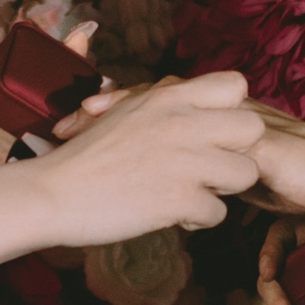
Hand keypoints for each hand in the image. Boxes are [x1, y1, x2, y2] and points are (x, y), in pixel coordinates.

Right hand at [24, 70, 262, 246]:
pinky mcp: (180, 199)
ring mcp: (185, 160)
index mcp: (169, 96)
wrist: (53, 192)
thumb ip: (163, 106)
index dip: (230, 110)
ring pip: (246, 174)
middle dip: (236, 151)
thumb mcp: (127, 112)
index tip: (210, 131)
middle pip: (252, 129)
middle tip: (208, 166)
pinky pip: (219, 213)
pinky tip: (172, 214)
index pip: (235, 84)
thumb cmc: (85, 156)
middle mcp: (184, 122)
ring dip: (221, 189)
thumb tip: (190, 106)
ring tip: (191, 192)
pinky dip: (197, 220)